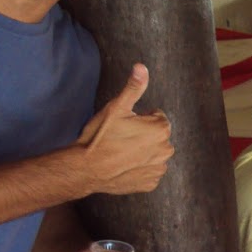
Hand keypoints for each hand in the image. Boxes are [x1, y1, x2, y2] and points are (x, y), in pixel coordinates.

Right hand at [75, 64, 174, 194]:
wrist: (85, 168)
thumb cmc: (100, 137)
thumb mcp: (116, 107)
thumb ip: (134, 87)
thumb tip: (142, 67)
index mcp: (161, 129)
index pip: (157, 117)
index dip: (140, 118)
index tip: (125, 124)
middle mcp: (166, 150)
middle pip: (157, 136)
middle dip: (144, 135)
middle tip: (121, 138)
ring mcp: (158, 169)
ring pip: (154, 154)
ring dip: (143, 152)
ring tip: (121, 152)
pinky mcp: (150, 184)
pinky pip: (149, 171)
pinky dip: (139, 169)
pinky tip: (124, 166)